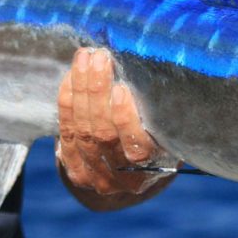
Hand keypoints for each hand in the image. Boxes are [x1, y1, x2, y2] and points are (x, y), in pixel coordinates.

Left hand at [56, 48, 177, 209]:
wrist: (140, 171)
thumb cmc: (163, 138)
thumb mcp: (172, 130)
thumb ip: (163, 114)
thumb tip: (155, 75)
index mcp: (153, 168)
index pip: (136, 146)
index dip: (124, 118)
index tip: (120, 88)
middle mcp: (124, 178)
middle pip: (103, 134)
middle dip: (97, 92)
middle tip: (98, 59)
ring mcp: (97, 177)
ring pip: (81, 132)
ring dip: (79, 90)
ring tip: (84, 59)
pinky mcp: (77, 171)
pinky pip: (66, 134)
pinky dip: (66, 104)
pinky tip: (71, 78)